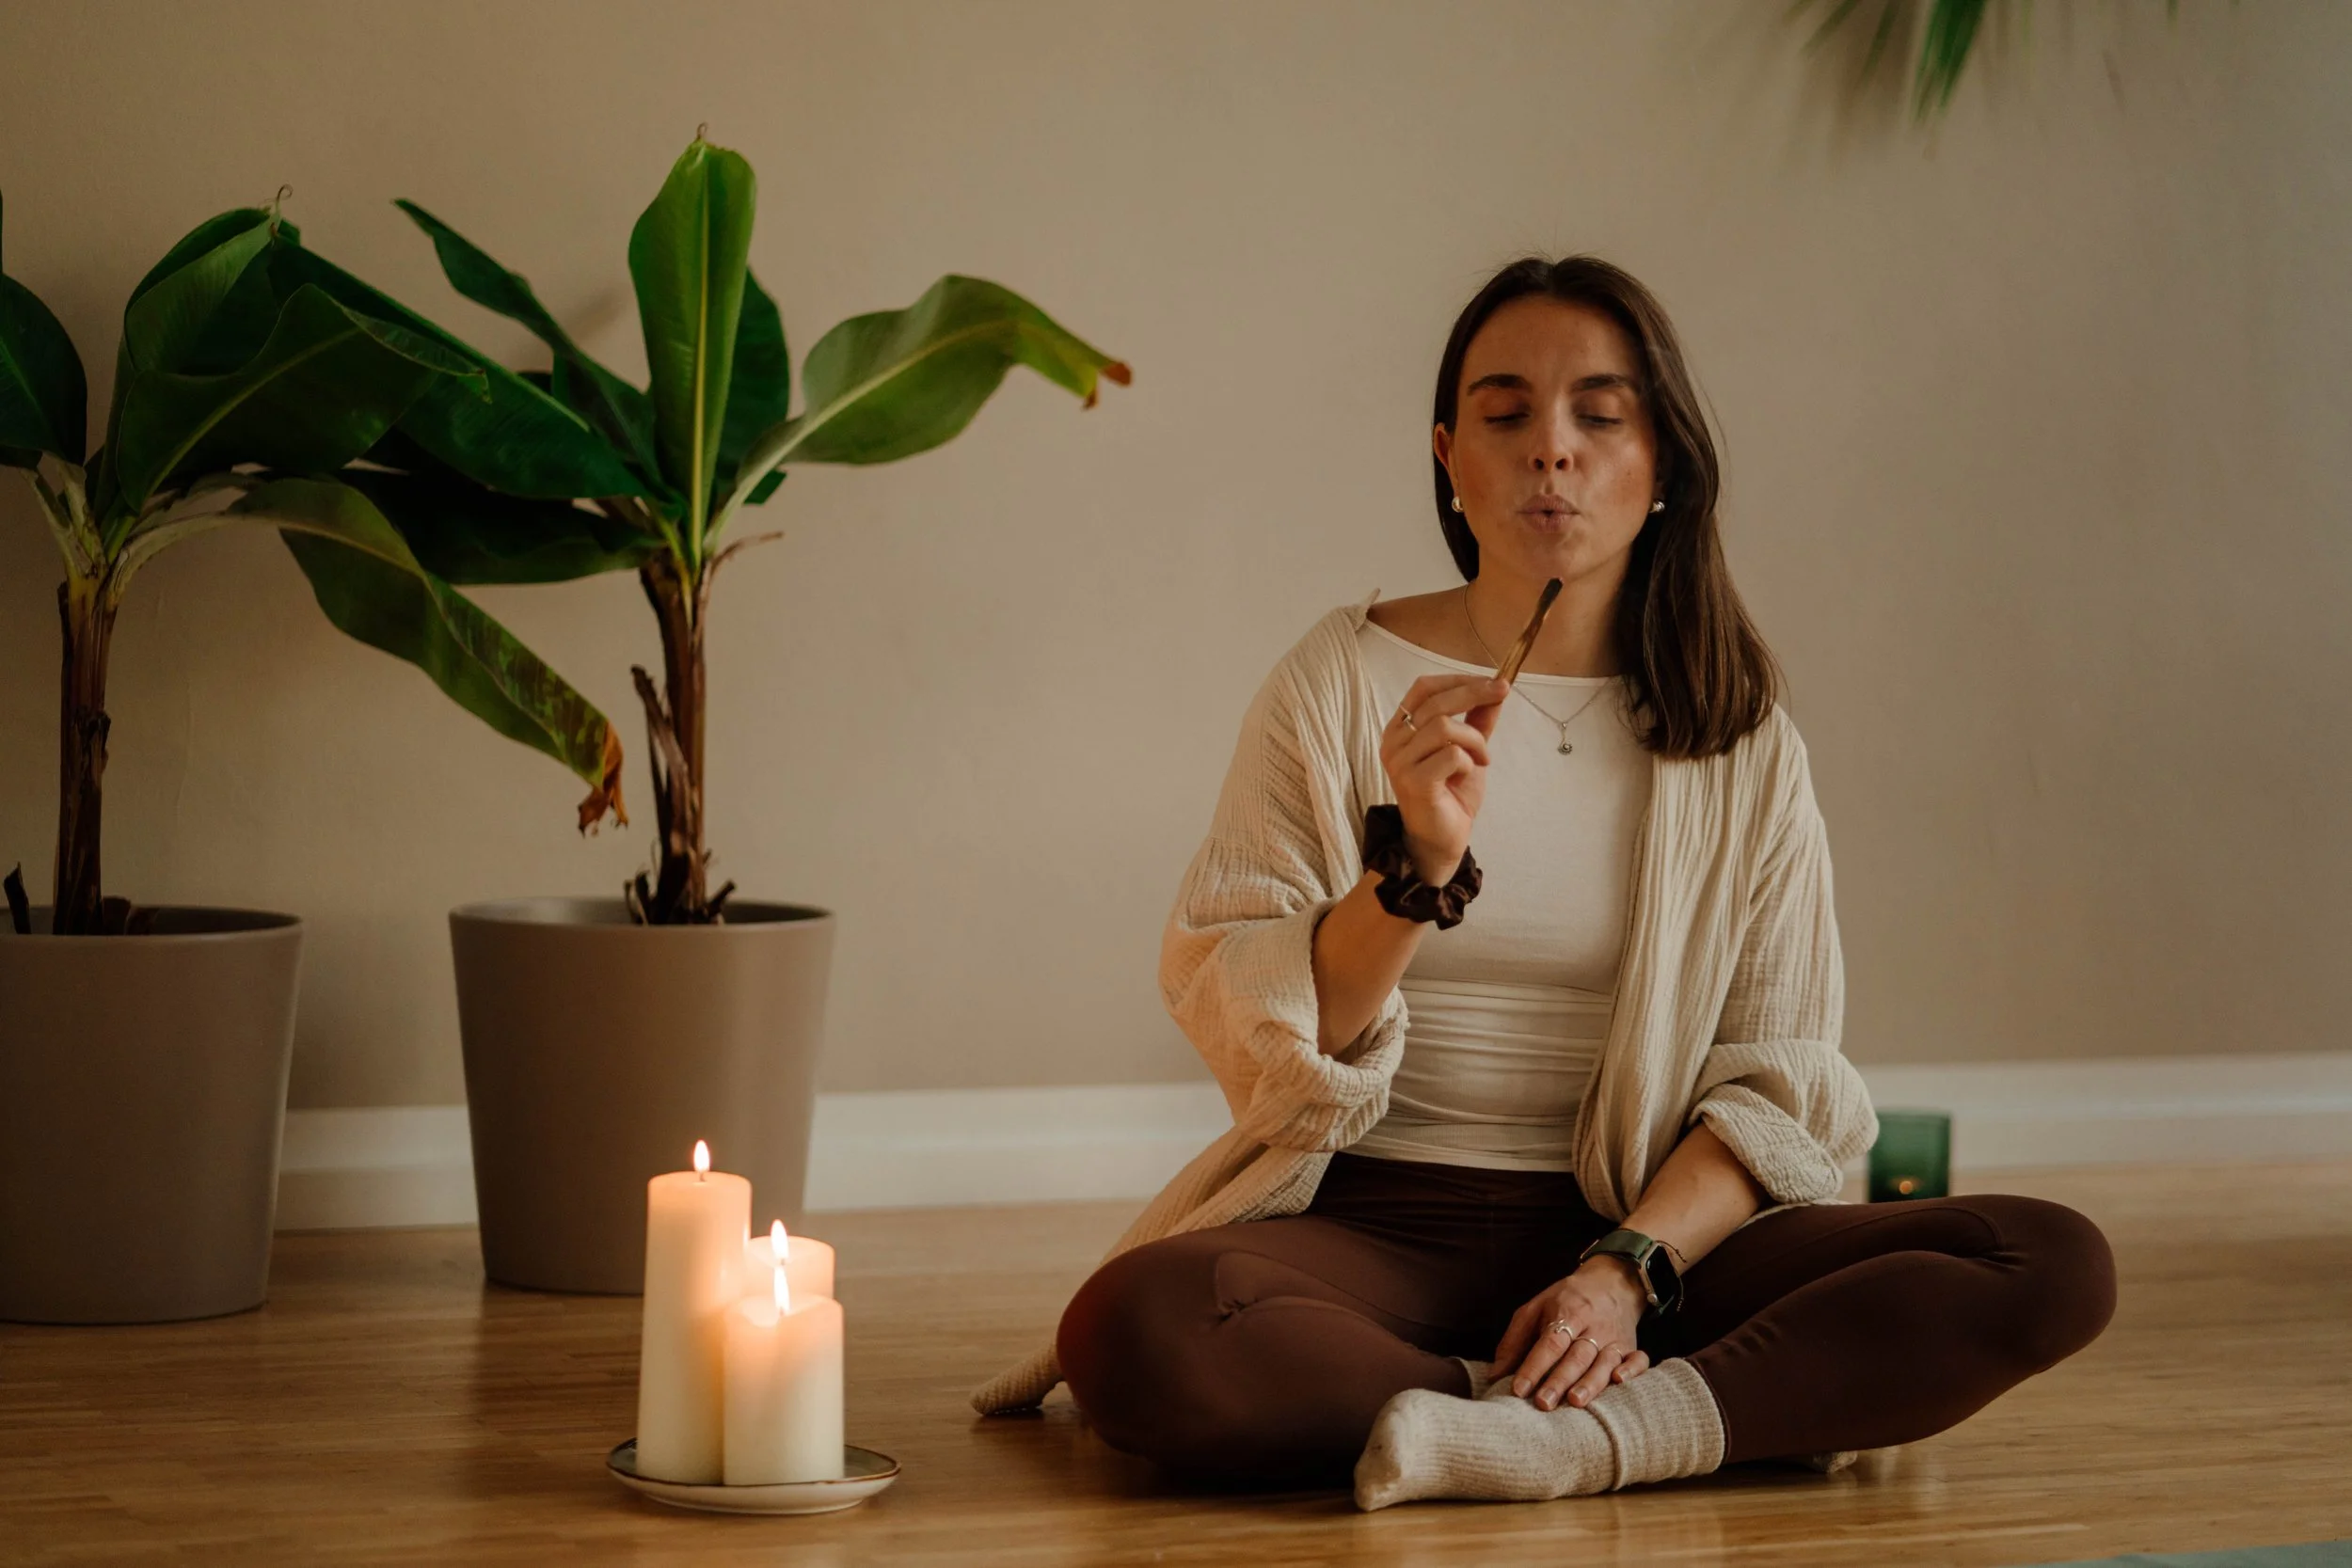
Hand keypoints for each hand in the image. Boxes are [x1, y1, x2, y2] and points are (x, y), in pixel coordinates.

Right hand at [1379, 674, 1507, 883]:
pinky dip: (1469, 762)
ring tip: (1482, 758)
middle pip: (1436, 702)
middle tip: (1502, 693)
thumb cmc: (1451, 794)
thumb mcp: (1469, 749)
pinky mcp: (1413, 782)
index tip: (1492, 680)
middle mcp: (1393, 741)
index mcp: (1400, 728)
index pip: (1424, 688)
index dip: (1458, 679)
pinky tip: (1468, 774)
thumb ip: (1478, 720)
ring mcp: (1399, 762)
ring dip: (1474, 740)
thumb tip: (1497, 688)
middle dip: (1475, 694)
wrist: (1442, 839)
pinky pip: (1451, 755)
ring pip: (1444, 727)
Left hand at [1491, 1256, 1650, 1411]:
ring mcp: (1615, 1338)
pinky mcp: (1631, 1347)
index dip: (1534, 1366)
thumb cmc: (1566, 1300)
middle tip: (1543, 1403)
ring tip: (1576, 1402)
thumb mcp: (1535, 1308)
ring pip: (1604, 1362)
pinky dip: (1632, 1371)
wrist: (1611, 1282)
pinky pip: (1638, 1360)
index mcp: (1566, 1313)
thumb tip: (1495, 1375)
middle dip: (1559, 1380)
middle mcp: (1592, 1326)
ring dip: (1591, 1383)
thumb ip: (1514, 1341)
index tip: (1518, 1389)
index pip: (1549, 1342)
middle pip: (1576, 1356)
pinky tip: (1620, 1382)